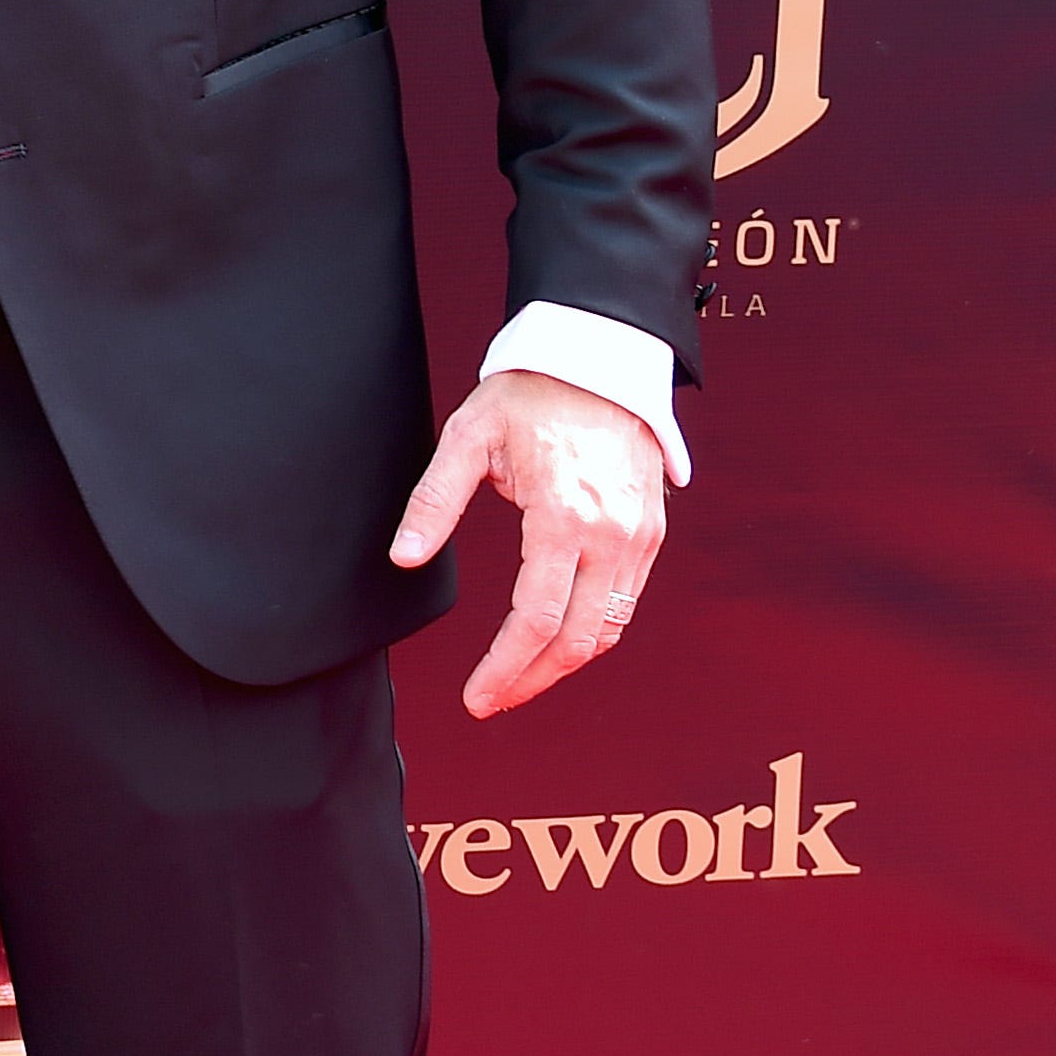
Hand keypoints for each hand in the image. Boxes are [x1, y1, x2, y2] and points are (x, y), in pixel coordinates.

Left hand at [391, 370, 668, 721]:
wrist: (602, 355)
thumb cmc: (532, 392)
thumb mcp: (469, 438)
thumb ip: (434, 502)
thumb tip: (404, 558)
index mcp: (565, 516)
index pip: (536, 620)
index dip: (505, 669)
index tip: (477, 697)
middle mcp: (613, 534)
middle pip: (578, 640)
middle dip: (532, 680)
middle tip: (490, 700)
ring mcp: (639, 535)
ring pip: (609, 627)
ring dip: (564, 662)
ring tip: (519, 678)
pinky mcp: (651, 530)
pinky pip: (626, 600)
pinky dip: (592, 630)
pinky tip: (556, 637)